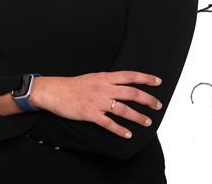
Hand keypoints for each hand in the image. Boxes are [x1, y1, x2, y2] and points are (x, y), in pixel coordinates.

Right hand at [30, 71, 162, 138]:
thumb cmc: (72, 85)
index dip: (145, 78)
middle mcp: (104, 88)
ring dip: (138, 117)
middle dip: (147, 99)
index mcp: (104, 77)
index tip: (158, 81)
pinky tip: (128, 134)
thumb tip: (121, 85)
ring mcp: (98, 101)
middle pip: (131, 93)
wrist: (54, 91)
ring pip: (123, 109)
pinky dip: (120, 130)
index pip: (130, 76)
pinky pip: (109, 123)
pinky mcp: (90, 114)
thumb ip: (107, 81)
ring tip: (147, 122)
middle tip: (158, 105)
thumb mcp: (92, 77)